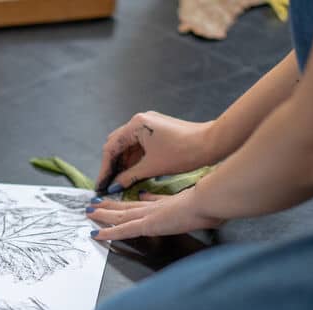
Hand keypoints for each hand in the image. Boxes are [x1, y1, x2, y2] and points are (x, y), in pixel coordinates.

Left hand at [86, 188, 222, 239]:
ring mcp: (148, 216)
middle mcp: (153, 208)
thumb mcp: (192, 202)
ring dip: (103, 215)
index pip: (141, 203)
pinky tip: (97, 234)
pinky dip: (109, 232)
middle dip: (108, 207)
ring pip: (119, 216)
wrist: (207, 202)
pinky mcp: (147, 225)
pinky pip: (122, 230)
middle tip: (93, 205)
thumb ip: (181, 204)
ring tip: (88, 213)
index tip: (117, 201)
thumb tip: (169, 202)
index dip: (128, 202)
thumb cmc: (207, 204)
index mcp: (164, 204)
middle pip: (125, 207)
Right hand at [97, 111, 215, 192]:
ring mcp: (150, 124)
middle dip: (112, 166)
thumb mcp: (152, 167)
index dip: (105, 168)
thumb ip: (129, 176)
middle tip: (108, 184)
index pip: (111, 148)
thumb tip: (115, 186)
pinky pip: (140, 146)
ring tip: (119, 183)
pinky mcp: (158, 130)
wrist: (211, 144)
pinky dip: (135, 160)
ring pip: (129, 146)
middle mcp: (140, 120)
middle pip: (118, 145)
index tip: (101, 184)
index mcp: (136, 125)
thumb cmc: (184, 152)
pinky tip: (132, 174)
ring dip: (124, 164)